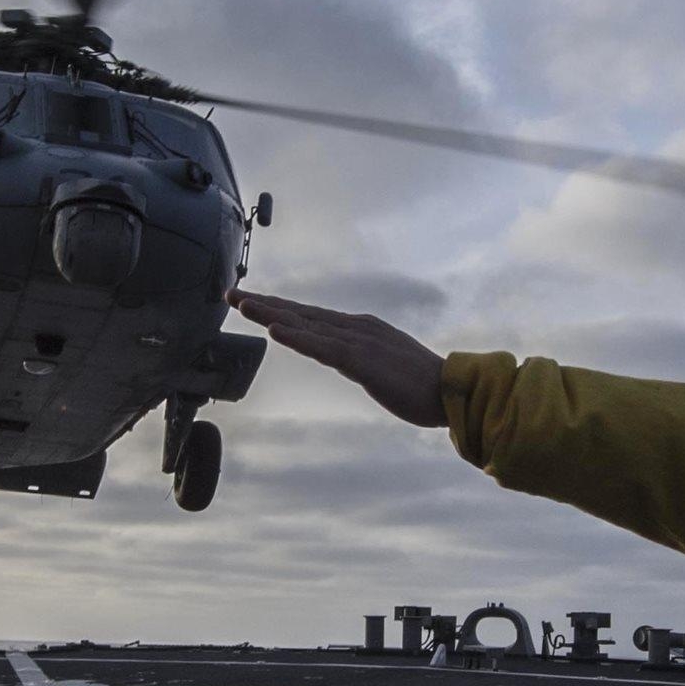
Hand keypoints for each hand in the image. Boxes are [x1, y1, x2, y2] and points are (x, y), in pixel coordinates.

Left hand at [235, 290, 445, 428]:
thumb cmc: (420, 384)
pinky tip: (275, 331)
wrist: (453, 392)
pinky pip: (323, 349)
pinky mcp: (363, 361)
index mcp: (359, 328)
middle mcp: (355, 328)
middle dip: (264, 303)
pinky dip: (298, 338)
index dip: (278, 307)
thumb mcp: (381, 363)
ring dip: (271, 313)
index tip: (250, 300)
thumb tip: (340, 357)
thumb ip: (358, 357)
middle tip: (231, 293)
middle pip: (301, 313)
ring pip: (306, 325)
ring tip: (242, 304)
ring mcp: (359, 342)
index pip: (310, 315)